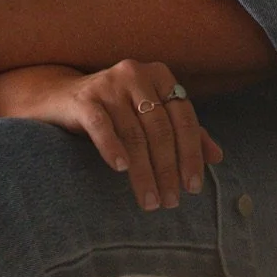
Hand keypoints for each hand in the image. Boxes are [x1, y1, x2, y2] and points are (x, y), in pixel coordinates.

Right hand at [0, 60, 223, 211]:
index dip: (192, 154)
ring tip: (149, 201)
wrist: (59, 98)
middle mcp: (135, 73)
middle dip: (168, 169)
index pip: (184, 117)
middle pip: (160, 128)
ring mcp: (108, 83)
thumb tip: (218, 157)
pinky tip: (119, 169)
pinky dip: (112, 146)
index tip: (193, 188)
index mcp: (159, 75)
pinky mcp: (83, 98)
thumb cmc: (113, 112)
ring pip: (134, 133)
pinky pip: (101, 124)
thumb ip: (182, 133)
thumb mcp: (149, 117)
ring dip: (143, 172)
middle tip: (170, 202)